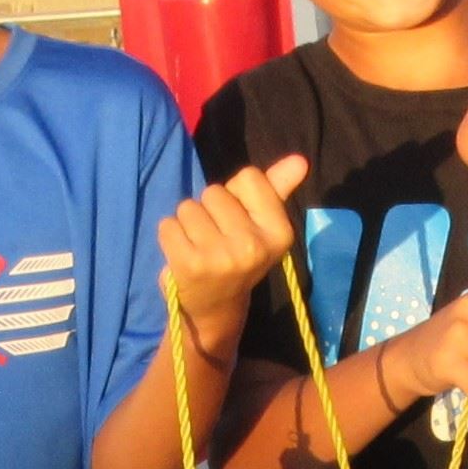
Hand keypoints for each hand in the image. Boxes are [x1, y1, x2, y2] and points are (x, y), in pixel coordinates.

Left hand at [158, 152, 307, 346]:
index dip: (238, 194)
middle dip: (210, 210)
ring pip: (188, 207)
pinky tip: (183, 256)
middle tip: (217, 240)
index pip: (250, 177)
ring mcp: (222, 257)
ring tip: (200, 247)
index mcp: (279, 232)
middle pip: (215, 192)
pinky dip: (171, 236)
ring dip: (188, 223)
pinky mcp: (191, 264)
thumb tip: (300, 160)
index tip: (240, 221)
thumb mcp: (260, 223)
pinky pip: (168, 225)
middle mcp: (254, 246)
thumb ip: (277, 189)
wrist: (215, 308)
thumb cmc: (237, 255)